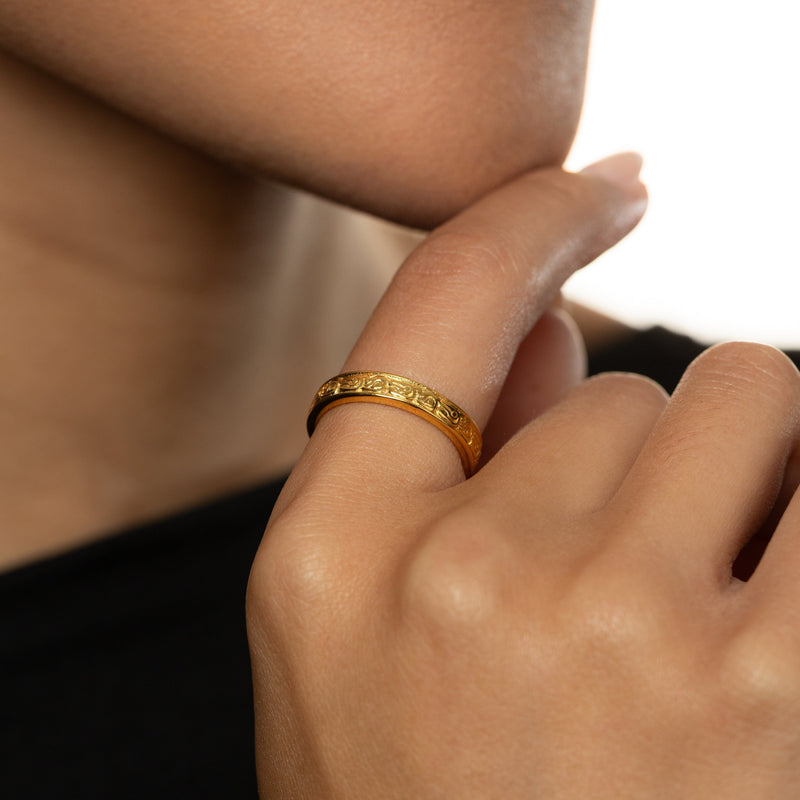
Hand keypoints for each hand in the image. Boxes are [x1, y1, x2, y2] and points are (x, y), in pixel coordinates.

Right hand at [247, 154, 799, 797]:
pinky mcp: (785, 706)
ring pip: (753, 409)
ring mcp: (636, 648)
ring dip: (740, 485)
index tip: (597, 192)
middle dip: (634, 465)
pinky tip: (762, 633)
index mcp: (335, 553)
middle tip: (607, 597)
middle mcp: (472, 582)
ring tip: (695, 621)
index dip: (524, 222)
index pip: (441, 304)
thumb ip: (443, 458)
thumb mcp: (359, 632)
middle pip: (624, 383)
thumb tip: (552, 317)